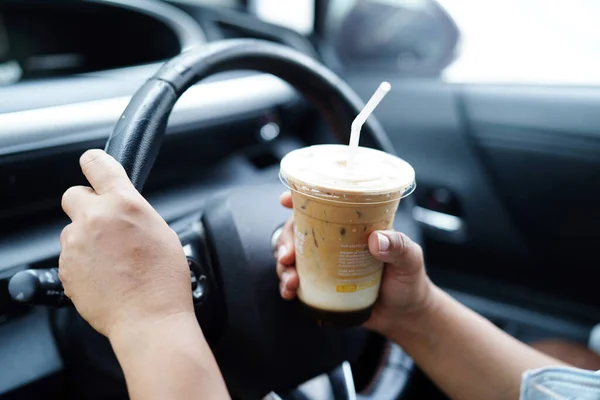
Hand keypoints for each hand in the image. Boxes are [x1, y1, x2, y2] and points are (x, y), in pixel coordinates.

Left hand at [60, 150, 192, 338]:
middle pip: (73, 195)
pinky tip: (105, 276)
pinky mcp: (65, 268)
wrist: (149, 318)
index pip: (97, 164)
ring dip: (86, 238)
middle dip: (86, 205)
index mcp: (124, 203)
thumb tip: (123, 210)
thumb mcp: (161, 231)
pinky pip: (69, 256)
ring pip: (72, 229)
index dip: (94, 162)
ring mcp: (76, 244)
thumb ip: (135, 212)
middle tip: (105, 224)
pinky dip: (82, 262)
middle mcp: (95, 218)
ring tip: (111, 261)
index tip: (92, 164)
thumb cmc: (164, 280)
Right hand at [275, 191, 434, 336]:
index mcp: (353, 227)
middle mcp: (334, 242)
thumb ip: (399, 247)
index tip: (284, 200)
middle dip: (285, 240)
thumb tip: (376, 240)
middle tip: (288, 256)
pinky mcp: (320, 286)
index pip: (323, 206)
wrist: (405, 316)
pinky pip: (296, 281)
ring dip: (283, 266)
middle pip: (298, 231)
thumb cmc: (410, 281)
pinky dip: (287, 285)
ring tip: (290, 281)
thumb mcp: (410, 260)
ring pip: (292, 256)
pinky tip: (290, 293)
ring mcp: (325, 265)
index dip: (299, 200)